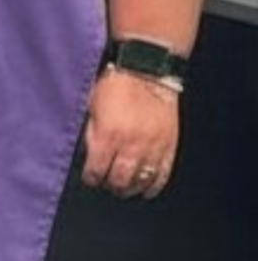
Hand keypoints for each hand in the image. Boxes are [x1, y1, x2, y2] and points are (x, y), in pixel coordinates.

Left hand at [80, 67, 179, 197]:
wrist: (147, 71)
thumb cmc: (116, 85)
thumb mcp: (92, 108)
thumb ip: (92, 133)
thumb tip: (91, 155)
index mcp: (108, 135)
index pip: (96, 170)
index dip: (91, 178)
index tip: (90, 179)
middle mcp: (131, 144)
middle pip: (120, 180)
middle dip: (110, 186)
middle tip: (107, 185)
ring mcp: (153, 146)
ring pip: (141, 180)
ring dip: (131, 188)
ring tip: (124, 189)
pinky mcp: (169, 145)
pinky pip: (162, 173)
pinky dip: (154, 185)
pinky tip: (146, 188)